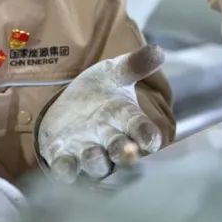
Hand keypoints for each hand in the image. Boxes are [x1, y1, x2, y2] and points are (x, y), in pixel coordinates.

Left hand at [37, 44, 164, 182]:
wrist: (70, 105)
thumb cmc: (100, 91)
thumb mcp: (115, 72)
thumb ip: (134, 64)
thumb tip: (157, 51)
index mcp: (127, 119)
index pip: (143, 130)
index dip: (148, 135)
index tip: (152, 139)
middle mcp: (111, 140)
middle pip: (122, 152)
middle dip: (125, 153)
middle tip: (128, 151)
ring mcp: (88, 151)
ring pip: (97, 164)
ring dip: (96, 161)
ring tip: (93, 152)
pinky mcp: (65, 158)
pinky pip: (67, 170)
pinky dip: (66, 170)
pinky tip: (64, 166)